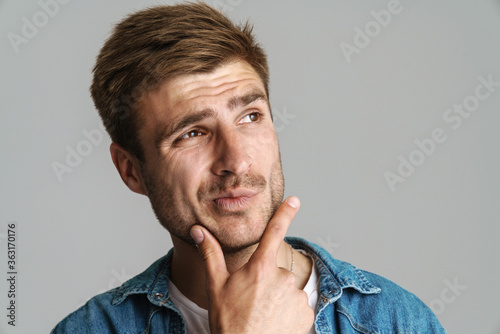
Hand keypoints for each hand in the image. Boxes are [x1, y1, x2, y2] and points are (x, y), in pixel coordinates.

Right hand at [190, 196, 313, 333]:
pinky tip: (274, 323)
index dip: (285, 213)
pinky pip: (297, 306)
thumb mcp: (216, 286)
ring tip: (262, 315)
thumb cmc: (228, 320)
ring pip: (287, 289)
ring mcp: (296, 296)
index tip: (295, 200)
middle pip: (276, 270)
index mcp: (261, 267)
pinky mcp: (306, 314)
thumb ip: (210, 253)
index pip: (275, 232)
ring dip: (277, 298)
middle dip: (266, 281)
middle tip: (252, 300)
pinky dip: (288, 312)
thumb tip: (198, 230)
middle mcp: (282, 278)